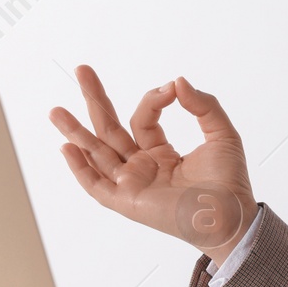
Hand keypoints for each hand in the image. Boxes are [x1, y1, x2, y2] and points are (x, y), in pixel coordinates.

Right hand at [49, 66, 256, 262]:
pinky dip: (80, 169)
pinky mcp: (128, 202)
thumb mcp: (221, 133)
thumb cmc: (230, 182)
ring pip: (97, 153)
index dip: (154, 99)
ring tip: (56, 111)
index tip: (170, 89)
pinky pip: (97, 186)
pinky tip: (67, 148)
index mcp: (161, 153)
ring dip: (76, 132)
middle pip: (110, 129)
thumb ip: (203, 105)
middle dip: (95, 99)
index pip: (144, 118)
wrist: (231, 217)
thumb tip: (177, 81)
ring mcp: (132, 184)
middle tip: (82, 69)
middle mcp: (142, 167)